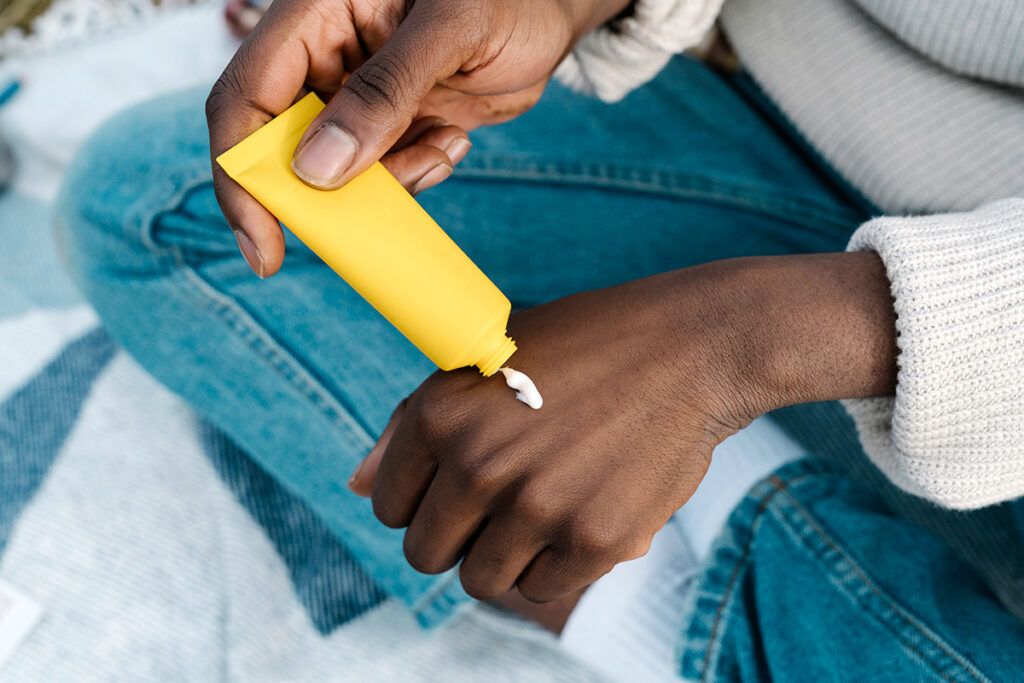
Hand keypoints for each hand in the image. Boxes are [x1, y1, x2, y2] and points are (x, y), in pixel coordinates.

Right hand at [207, 0, 630, 276]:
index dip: (241, 170)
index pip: (247, 96)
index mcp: (315, 15)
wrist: (553, 12)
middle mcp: (326, 56)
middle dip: (315, 194)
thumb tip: (316, 169)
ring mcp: (359, 94)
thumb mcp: (451, 31)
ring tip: (439, 146)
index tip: (262, 241)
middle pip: (280, 142)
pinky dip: (415, 174)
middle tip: (349, 233)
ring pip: (336, 170)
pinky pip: (383, 173)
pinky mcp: (393, 123)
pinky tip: (452, 137)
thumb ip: (385, 93)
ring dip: (384, 184)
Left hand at [350, 253, 897, 602]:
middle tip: (503, 504)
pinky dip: (558, 563)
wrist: (690, 347)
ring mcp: (537, 507)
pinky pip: (544, 588)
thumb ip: (412, 424)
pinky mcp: (594, 542)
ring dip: (506, 555)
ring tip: (545, 506)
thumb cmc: (584, 347)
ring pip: (482, 580)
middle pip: (427, 554)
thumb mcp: (486, 359)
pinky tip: (584, 510)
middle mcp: (477, 464)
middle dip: (457, 537)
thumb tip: (354, 488)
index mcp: (439, 414)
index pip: (388, 506)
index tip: (460, 489)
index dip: (422, 502)